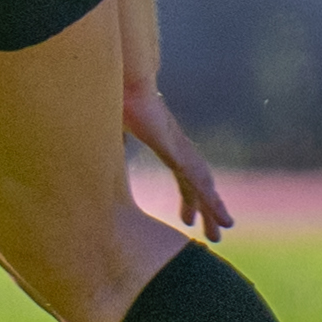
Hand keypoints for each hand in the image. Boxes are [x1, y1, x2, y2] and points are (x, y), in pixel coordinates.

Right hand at [123, 81, 231, 239]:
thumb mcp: (114, 133)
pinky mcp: (179, 154)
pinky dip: (211, 202)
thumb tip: (96, 159)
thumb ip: (113, 148)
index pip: (183, 178)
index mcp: (166, 146)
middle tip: (213, 234)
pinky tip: (223, 217)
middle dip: (207, 209)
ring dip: (215, 210)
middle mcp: (179, 150)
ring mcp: (182, 151)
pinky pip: (198, 183)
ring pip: (203, 187)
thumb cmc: (119, 103)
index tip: (187, 219)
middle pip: (199, 185)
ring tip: (224, 229)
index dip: (188, 198)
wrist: (126, 86)